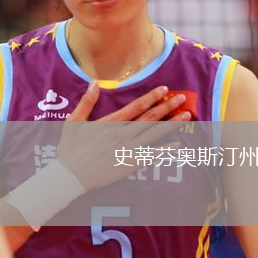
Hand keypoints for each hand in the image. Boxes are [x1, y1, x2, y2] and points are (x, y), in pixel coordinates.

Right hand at [56, 83, 189, 190]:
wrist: (71, 174)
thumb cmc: (70, 148)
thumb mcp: (74, 121)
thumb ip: (86, 101)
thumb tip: (94, 83)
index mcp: (111, 122)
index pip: (137, 106)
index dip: (152, 97)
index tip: (165, 89)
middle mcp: (123, 134)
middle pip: (151, 118)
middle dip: (168, 107)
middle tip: (181, 99)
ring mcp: (128, 149)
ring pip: (155, 134)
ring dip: (172, 124)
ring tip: (186, 116)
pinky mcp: (130, 164)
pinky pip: (152, 156)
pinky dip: (166, 150)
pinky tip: (178, 145)